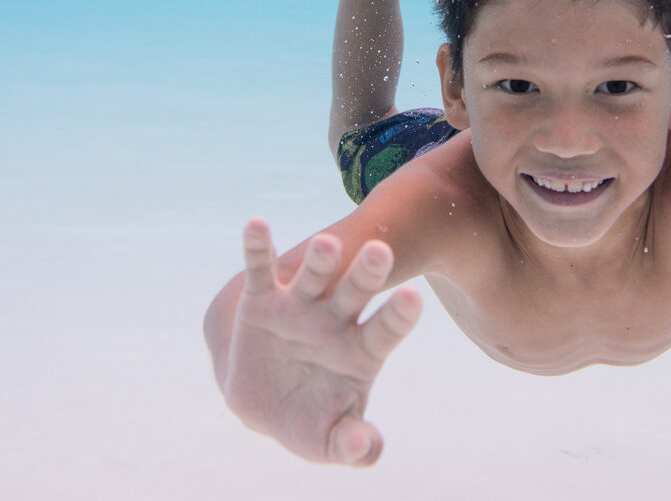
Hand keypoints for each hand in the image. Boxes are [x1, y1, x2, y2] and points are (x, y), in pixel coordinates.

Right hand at [221, 218, 421, 465]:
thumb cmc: (309, 419)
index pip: (385, 330)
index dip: (398, 316)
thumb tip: (364, 447)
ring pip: (314, 275)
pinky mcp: (262, 300)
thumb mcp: (329, 440)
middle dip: (367, 273)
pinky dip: (257, 247)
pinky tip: (256, 224)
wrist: (264, 405)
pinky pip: (260, 270)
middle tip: (382, 250)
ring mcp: (299, 306)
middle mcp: (334, 320)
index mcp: (360, 350)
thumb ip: (351, 445)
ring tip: (327, 243)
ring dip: (320, 259)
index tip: (415, 299)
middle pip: (356, 292)